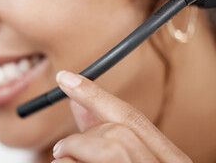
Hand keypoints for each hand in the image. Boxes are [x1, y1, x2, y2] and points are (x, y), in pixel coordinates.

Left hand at [52, 70, 191, 162]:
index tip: (66, 78)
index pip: (131, 116)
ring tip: (64, 162)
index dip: (94, 94)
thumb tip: (79, 103)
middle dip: (83, 137)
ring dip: (74, 152)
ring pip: (108, 148)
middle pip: (118, 131)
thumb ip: (105, 135)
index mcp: (170, 158)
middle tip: (62, 150)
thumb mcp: (132, 160)